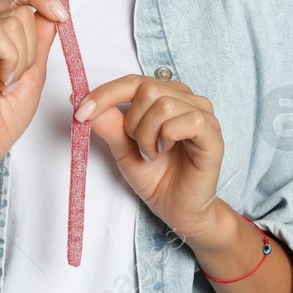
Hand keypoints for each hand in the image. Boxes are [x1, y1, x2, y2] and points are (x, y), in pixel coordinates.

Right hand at [0, 0, 65, 184]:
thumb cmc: (5, 116)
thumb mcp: (35, 72)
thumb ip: (41, 40)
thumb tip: (50, 10)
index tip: (61, 15)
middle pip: (22, 10)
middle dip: (33, 47)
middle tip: (18, 77)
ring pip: (13, 22)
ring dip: (22, 58)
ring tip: (7, 83)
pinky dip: (10, 61)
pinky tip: (1, 82)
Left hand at [73, 75, 224, 241]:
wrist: (177, 210)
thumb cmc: (156, 177)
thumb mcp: (123, 149)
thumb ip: (109, 124)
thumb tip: (80, 100)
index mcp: (166, 95)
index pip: (133, 81)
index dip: (105, 93)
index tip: (80, 112)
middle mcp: (187, 99)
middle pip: (147, 89)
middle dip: (132, 123)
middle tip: (138, 147)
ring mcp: (203, 114)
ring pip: (164, 105)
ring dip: (148, 135)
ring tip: (153, 154)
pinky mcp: (213, 134)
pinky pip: (187, 121)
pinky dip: (168, 138)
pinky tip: (167, 152)